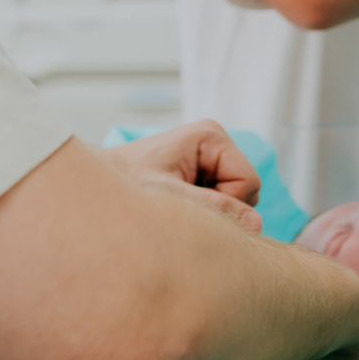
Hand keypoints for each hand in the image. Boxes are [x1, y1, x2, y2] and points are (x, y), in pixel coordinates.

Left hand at [103, 121, 262, 232]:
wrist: (102, 185)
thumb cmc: (129, 184)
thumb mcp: (170, 197)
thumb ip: (213, 208)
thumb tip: (256, 223)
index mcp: (210, 136)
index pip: (249, 183)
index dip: (228, 203)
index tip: (190, 203)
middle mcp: (214, 139)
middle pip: (246, 189)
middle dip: (219, 205)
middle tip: (180, 205)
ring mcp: (209, 152)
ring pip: (236, 196)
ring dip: (211, 208)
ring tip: (177, 203)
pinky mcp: (202, 166)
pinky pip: (222, 196)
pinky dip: (204, 206)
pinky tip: (178, 201)